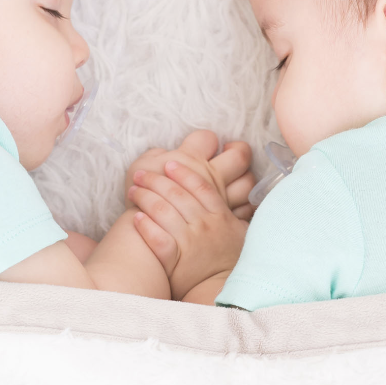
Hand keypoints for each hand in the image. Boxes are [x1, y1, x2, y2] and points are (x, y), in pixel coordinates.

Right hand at [124, 130, 255, 219]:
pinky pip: (244, 210)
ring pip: (246, 183)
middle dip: (238, 150)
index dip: (206, 139)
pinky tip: (240, 206)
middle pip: (239, 156)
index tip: (203, 145)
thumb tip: (166, 153)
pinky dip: (244, 206)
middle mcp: (212, 178)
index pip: (207, 138)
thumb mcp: (138, 171)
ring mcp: (222, 201)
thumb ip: (154, 156)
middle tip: (230, 151)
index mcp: (191, 160)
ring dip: (245, 178)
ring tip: (237, 178)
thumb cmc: (140, 205)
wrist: (149, 246)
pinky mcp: (225, 223)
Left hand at [128, 159, 247, 300]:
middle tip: (141, 174)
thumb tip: (232, 185)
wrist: (222, 291)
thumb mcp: (239, 231)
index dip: (184, 173)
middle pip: (177, 195)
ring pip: (164, 212)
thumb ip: (233, 209)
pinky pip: (158, 240)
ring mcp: (191, 243)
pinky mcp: (177, 260)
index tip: (169, 163)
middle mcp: (205, 226)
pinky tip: (136, 218)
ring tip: (133, 190)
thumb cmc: (229, 259)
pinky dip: (146, 227)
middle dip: (157, 181)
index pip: (201, 186)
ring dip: (146, 198)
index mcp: (220, 215)